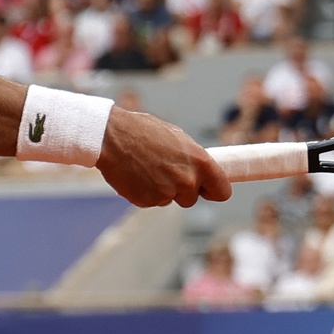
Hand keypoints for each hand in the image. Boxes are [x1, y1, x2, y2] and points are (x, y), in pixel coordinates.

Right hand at [96, 108, 232, 208]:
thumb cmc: (143, 131)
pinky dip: (144, 192)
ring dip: (161, 190)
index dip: (213, 191)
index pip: (222, 191)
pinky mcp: (147, 201)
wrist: (111, 137)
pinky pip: (151, 201)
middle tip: (165, 172)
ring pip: (169, 199)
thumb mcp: (177, 138)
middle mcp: (187, 181)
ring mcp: (167, 193)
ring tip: (146, 168)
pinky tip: (136, 175)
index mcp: (200, 163)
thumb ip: (192, 158)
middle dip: (181, 190)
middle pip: (191, 199)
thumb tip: (198, 168)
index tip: (206, 190)